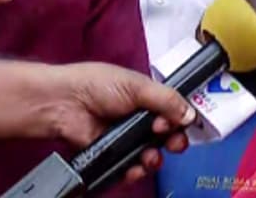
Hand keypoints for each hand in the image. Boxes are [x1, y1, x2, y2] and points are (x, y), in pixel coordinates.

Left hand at [46, 62, 195, 183]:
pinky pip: (131, 167)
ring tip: (150, 155)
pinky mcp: (113, 155)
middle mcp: (138, 118)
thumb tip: (190, 114)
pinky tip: (136, 167)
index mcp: (147, 97)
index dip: (180, 118)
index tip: (181, 122)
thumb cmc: (94, 84)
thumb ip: (167, 100)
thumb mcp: (137, 86)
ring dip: (155, 157)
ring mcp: (126, 138)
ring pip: (151, 154)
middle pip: (167, 136)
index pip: (174, 111)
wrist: (65, 104)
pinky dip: (136, 170)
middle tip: (172, 141)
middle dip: (173, 140)